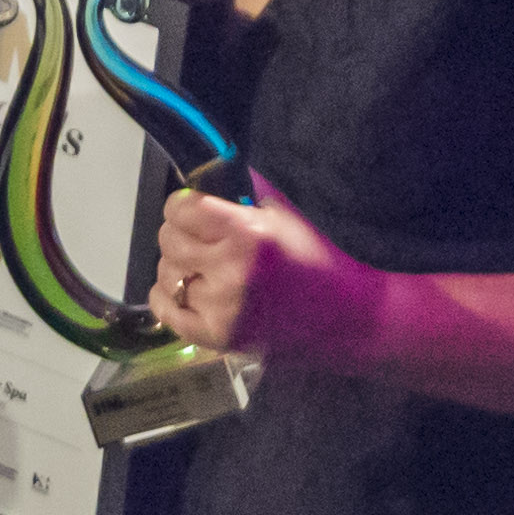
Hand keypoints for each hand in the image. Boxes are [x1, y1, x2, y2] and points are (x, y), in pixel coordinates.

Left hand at [149, 172, 370, 362]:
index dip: (183, 204)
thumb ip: (243, 191)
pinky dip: (167, 295)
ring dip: (179, 265)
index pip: (182, 208)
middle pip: (168, 239)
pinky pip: (165, 310)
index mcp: (247, 234)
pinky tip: (186, 288)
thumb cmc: (319, 262)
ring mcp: (220, 308)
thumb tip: (205, 176)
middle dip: (180, 232)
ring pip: (166, 273)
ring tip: (204, 266)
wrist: (347, 318)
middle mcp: (229, 271)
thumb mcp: (285, 214)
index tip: (192, 207)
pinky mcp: (216, 338)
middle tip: (201, 237)